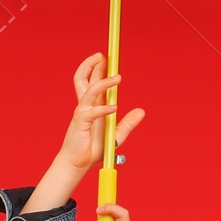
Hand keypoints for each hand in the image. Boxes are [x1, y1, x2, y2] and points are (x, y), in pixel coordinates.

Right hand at [57, 52, 144, 174]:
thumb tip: (141, 111)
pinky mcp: (80, 123)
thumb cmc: (93, 149)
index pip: (92, 81)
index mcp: (92, 106)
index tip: (106, 58)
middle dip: (92, 65)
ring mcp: (81, 113)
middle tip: (103, 55)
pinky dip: (104, 109)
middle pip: (83, 78)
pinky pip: (92, 112)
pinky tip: (115, 108)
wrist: (78, 164)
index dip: (97, 68)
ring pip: (90, 91)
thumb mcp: (116, 134)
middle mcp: (85, 106)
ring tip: (118, 77)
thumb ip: (127, 123)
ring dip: (104, 83)